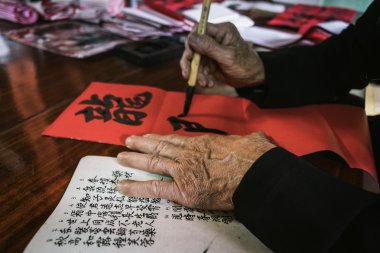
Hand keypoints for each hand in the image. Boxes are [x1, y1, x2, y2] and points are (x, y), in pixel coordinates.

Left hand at [116, 133, 274, 209]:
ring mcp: (183, 171)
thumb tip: (260, 138)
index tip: (150, 136)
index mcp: (203, 144)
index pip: (176, 140)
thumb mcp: (253, 141)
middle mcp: (189, 154)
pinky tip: (122, 186)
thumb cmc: (256, 159)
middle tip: (128, 140)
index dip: (161, 137)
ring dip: (135, 159)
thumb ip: (251, 139)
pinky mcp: (183, 190)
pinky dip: (137, 187)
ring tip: (121, 157)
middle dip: (142, 143)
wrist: (257, 175)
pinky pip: (155, 187)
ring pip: (154, 162)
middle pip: (160, 146)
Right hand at [180, 22, 264, 87]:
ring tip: (204, 82)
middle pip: (193, 46)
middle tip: (188, 74)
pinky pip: (199, 68)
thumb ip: (209, 47)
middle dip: (190, 62)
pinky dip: (201, 77)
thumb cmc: (246, 64)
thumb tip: (192, 38)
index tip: (189, 54)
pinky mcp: (210, 62)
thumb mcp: (227, 56)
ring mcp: (211, 51)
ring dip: (197, 73)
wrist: (252, 79)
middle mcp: (214, 38)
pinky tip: (209, 83)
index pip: (199, 29)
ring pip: (194, 59)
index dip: (191, 41)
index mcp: (221, 31)